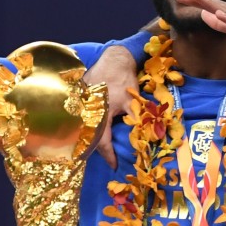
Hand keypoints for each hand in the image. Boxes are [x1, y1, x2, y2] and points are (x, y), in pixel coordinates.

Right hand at [85, 45, 138, 168]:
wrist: (113, 59)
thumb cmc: (123, 80)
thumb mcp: (132, 102)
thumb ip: (136, 119)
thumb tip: (146, 137)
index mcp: (99, 115)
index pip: (103, 142)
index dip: (109, 156)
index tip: (115, 165)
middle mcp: (87, 113)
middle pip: (89, 138)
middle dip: (98, 151)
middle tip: (108, 159)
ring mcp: (81, 106)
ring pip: (83, 130)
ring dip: (91, 141)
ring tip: (101, 149)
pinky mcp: (79, 100)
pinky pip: (81, 119)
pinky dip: (87, 128)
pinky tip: (91, 132)